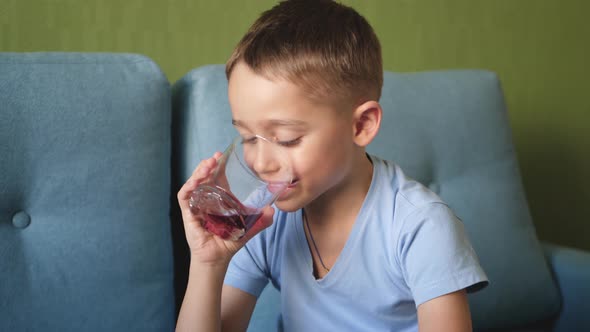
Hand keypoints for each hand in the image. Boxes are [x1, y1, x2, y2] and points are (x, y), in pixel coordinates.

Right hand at [177, 152, 274, 266]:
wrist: (218, 258)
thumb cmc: (229, 242)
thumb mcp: (248, 229)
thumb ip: (261, 221)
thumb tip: (273, 211)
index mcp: (218, 200)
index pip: (216, 178)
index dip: (218, 166)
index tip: (222, 155)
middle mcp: (206, 200)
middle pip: (203, 177)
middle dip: (207, 165)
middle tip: (215, 157)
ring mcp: (196, 206)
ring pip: (193, 183)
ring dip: (198, 172)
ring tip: (207, 165)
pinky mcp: (188, 214)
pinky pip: (184, 198)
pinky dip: (187, 188)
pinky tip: (194, 182)